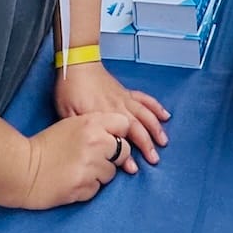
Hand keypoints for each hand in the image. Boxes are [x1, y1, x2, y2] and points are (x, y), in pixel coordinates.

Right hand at [19, 110, 133, 207]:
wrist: (22, 170)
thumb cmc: (45, 146)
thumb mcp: (70, 125)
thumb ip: (95, 126)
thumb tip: (117, 135)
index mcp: (91, 123)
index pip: (124, 124)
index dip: (119, 134)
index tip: (110, 140)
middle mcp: (95, 143)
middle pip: (124, 152)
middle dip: (113, 157)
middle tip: (95, 159)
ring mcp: (91, 166)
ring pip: (111, 173)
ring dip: (99, 174)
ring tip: (79, 170)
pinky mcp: (84, 187)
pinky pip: (97, 189)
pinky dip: (88, 187)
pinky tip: (73, 181)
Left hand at [54, 60, 169, 165]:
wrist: (77, 63)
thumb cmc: (70, 89)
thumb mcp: (68, 113)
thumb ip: (81, 129)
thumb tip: (92, 145)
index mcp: (103, 115)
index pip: (119, 139)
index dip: (126, 155)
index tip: (133, 169)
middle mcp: (118, 108)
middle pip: (137, 127)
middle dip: (147, 145)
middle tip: (154, 160)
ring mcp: (124, 99)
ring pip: (145, 114)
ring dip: (156, 128)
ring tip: (164, 142)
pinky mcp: (126, 92)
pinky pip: (145, 99)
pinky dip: (156, 107)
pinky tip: (165, 116)